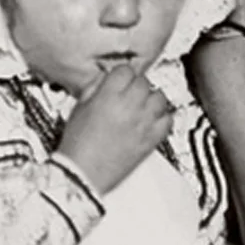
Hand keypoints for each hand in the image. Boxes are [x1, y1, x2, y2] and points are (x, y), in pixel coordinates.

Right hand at [54, 62, 174, 196]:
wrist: (83, 175)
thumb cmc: (77, 145)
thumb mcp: (79, 108)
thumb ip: (94, 88)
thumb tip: (105, 78)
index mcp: (108, 96)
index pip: (125, 70)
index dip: (122, 74)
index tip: (120, 79)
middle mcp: (129, 106)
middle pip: (144, 82)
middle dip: (136, 85)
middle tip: (129, 93)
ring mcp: (143, 123)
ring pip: (160, 97)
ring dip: (151, 98)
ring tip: (142, 105)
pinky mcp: (151, 139)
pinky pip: (167, 120)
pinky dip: (162, 117)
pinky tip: (152, 119)